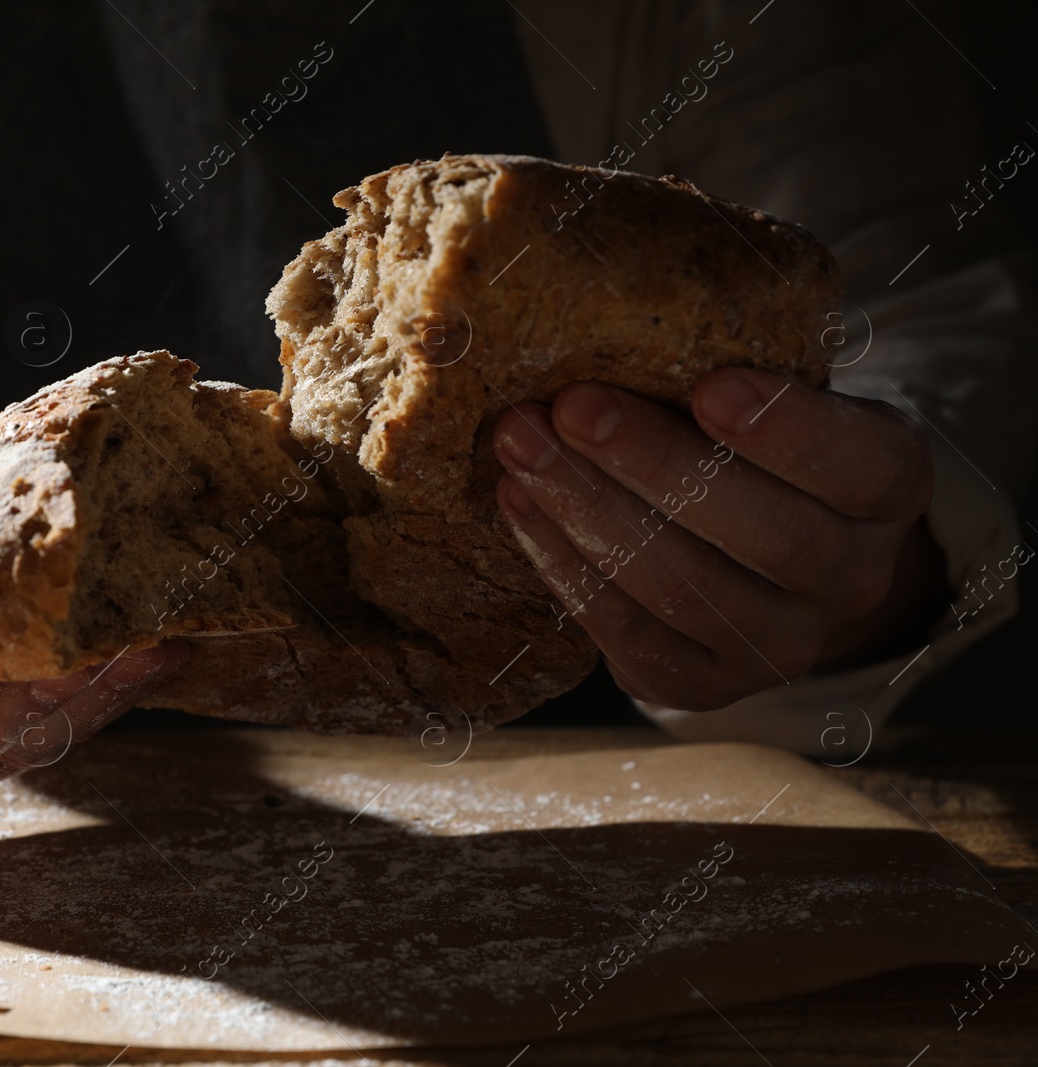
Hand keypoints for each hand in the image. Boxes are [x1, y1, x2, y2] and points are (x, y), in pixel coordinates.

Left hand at [493, 368, 945, 711]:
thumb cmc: (751, 450)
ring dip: (589, 511)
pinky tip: (518, 503)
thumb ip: (728, 360)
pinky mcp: (702, 684)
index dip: (790, 430)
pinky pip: (628, 632)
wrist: (758, 569)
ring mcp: (779, 644)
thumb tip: (622, 285)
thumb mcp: (775, 396)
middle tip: (573, 405)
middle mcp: (850, 577)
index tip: (713, 386)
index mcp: (886, 488)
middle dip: (653, 464)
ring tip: (522, 445)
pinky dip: (564, 564)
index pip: (860, 464)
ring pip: (682, 587)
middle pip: (762, 531)